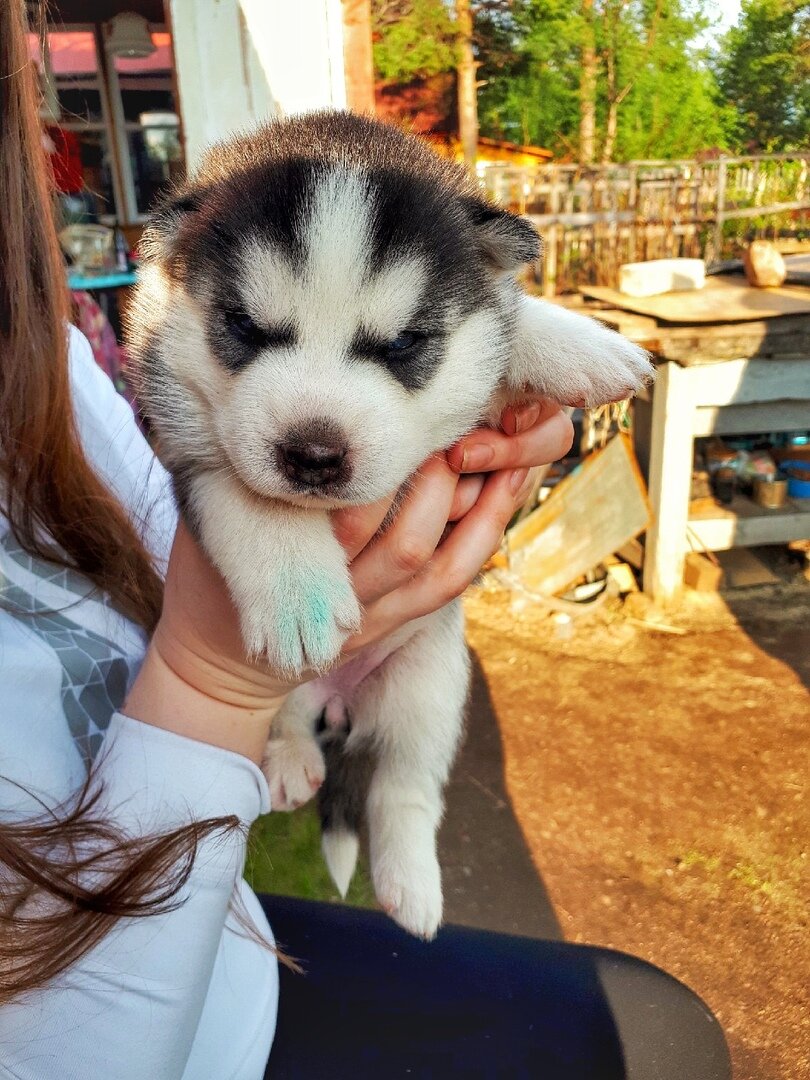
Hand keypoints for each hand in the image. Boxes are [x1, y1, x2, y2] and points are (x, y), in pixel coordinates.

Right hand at [125, 400, 571, 762]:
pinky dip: (478, 544)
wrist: (221, 664)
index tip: (401, 417)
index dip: (383, 468)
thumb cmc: (211, 578)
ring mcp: (368, 619)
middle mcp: (336, 595)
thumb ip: (239, 474)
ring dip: (476, 512)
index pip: (348, 511)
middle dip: (437, 483)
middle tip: (453, 428)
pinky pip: (446, 591)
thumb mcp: (209, 521)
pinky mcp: (391, 628)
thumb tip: (270, 403)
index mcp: (289, 561)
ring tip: (503, 456)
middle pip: (404, 540)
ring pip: (437, 568)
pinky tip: (501, 500)